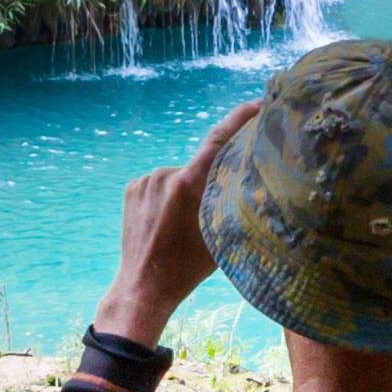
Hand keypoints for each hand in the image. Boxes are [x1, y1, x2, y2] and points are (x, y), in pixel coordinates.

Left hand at [99, 105, 248, 346]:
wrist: (143, 285)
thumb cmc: (187, 267)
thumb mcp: (222, 235)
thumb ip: (236, 204)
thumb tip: (260, 184)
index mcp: (188, 185)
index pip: (218, 140)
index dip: (239, 119)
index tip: (258, 105)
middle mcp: (164, 175)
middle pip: (199, 166)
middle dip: (209, 181)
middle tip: (209, 212)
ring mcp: (144, 180)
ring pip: (179, 176)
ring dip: (186, 191)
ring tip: (181, 225)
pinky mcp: (132, 187)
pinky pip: (160, 184)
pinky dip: (167, 196)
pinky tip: (165, 221)